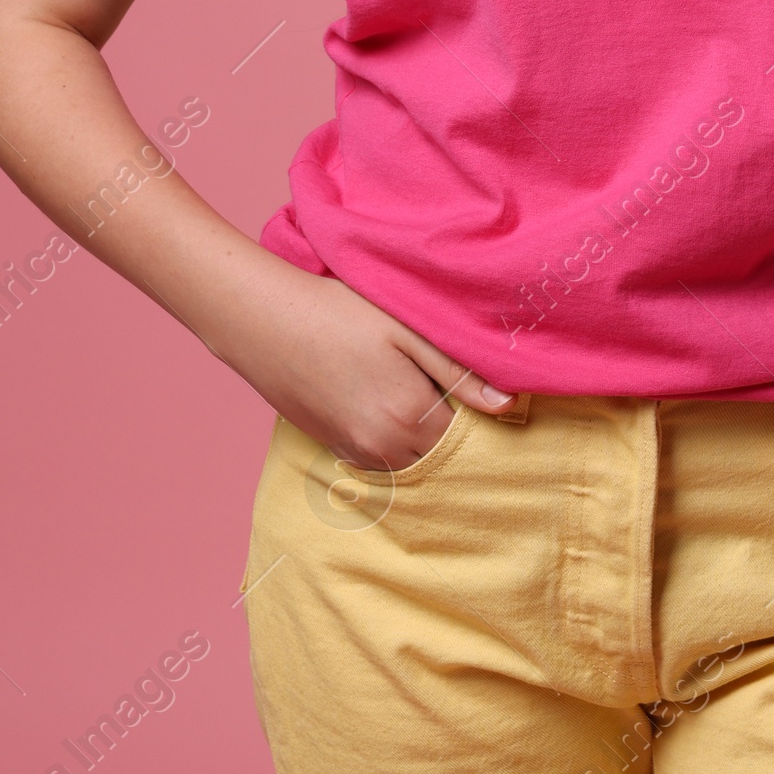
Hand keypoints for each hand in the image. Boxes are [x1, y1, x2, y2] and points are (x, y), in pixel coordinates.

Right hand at [225, 265, 515, 469]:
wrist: (265, 322)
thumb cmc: (338, 312)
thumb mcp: (405, 329)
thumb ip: (458, 371)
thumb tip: (508, 404)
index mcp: (409, 415)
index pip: (468, 439)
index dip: (482, 418)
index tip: (489, 396)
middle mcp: (383, 446)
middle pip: (440, 456)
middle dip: (456, 434)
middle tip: (456, 393)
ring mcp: (355, 451)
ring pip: (409, 461)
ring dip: (423, 440)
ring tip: (420, 394)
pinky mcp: (333, 447)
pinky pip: (379, 459)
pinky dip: (392, 442)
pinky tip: (386, 403)